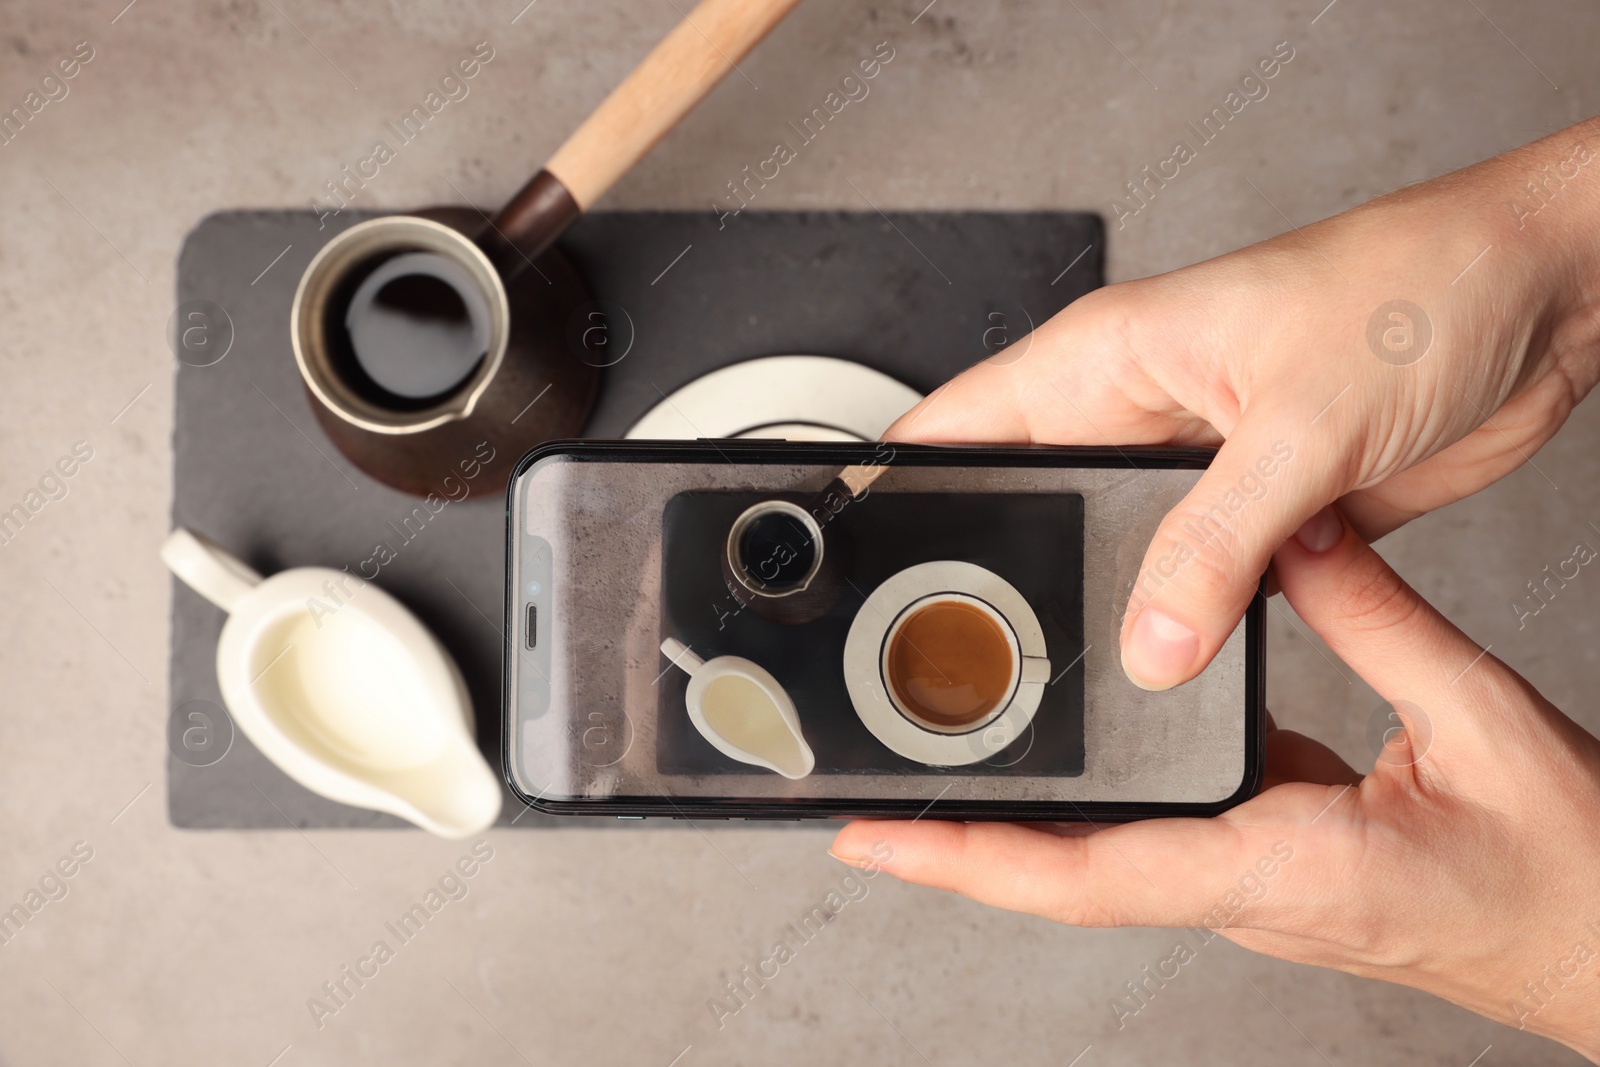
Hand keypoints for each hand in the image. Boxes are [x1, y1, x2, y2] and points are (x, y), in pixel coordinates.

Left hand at [831, 512, 1599, 1057]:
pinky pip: (1151, 838)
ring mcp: (1252, 883)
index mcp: (1282, 867)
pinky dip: (1087, 810)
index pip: (1091, 871)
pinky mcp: (1270, 864)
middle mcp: (1246, 887)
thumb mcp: (1482, 721)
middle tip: (860, 809)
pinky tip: (1063, 764)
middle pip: (1064, 876)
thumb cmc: (1570, 878)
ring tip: (929, 785)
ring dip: (1009, 834)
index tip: (879, 839)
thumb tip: (1293, 543)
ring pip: (1098, 863)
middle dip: (955, 850)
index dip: (971, 859)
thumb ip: (1378, 621)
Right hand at [887, 120, 1599, 689]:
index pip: (955, 426)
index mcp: (1105, 359)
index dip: (894, 490)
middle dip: (1008, 580)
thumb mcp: (1296, 424)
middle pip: (1027, 511)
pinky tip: (1188, 659)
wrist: (1544, 299)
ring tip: (1104, 668)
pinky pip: (1194, 588)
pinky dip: (1188, 627)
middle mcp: (1135, 414)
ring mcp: (1194, 470)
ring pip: (1112, 561)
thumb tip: (1150, 644)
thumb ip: (1213, 545)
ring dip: (1114, 611)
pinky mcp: (1256, 515)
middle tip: (989, 651)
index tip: (857, 562)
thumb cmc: (1415, 289)